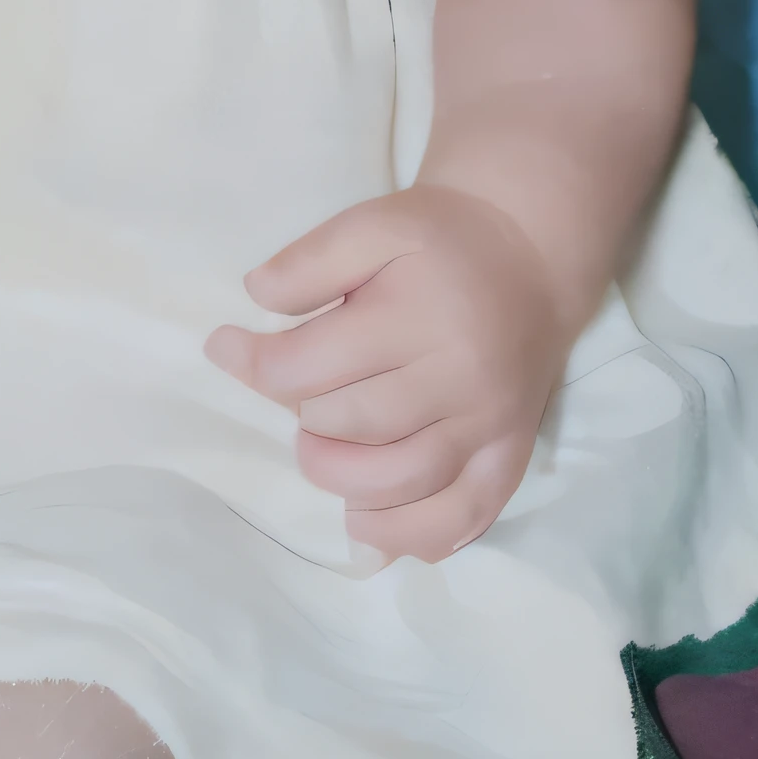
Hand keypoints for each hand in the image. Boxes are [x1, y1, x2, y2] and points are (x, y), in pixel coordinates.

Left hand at [203, 186, 588, 565]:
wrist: (530, 260)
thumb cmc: (442, 243)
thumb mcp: (374, 223)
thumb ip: (311, 259)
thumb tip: (255, 298)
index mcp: (421, 315)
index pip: (311, 367)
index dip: (255, 364)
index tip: (227, 348)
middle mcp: (460, 377)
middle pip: (350, 426)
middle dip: (304, 418)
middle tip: (298, 396)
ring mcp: (489, 426)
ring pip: (399, 482)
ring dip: (340, 480)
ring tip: (322, 452)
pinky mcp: (510, 458)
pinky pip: (459, 519)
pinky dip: (407, 535)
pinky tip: (368, 521)